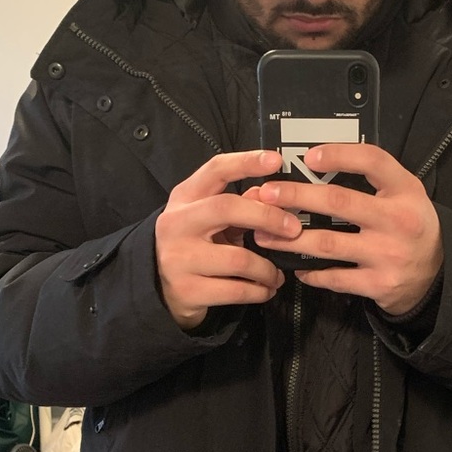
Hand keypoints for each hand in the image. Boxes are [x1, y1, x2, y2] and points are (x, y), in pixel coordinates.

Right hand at [155, 151, 301, 329]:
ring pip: (239, 259)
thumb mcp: (209, 219)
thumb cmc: (193, 245)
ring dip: (268, 269)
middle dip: (267, 217)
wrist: (158, 286)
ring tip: (276, 274)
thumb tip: (274, 196)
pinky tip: (265, 289)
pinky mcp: (188, 291)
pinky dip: (260, 291)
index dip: (245, 162)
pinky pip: (237, 291)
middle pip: (226, 208)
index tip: (275, 160)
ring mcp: (180, 259)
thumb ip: (239, 206)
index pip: (215, 170)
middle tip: (293, 229)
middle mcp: (177, 224)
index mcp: (185, 198)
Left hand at [252, 144, 443, 314]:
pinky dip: (311, 273)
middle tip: (266, 194)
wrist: (435, 276)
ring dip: (290, 239)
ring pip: (328, 244)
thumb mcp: (405, 193)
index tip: (308, 157)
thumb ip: (373, 178)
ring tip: (264, 234)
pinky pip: (335, 278)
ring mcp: (388, 255)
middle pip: (339, 201)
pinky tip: (296, 266)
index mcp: (406, 190)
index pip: (372, 161)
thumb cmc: (410, 227)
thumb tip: (318, 164)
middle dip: (296, 196)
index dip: (339, 155)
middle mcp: (398, 221)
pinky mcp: (378, 284)